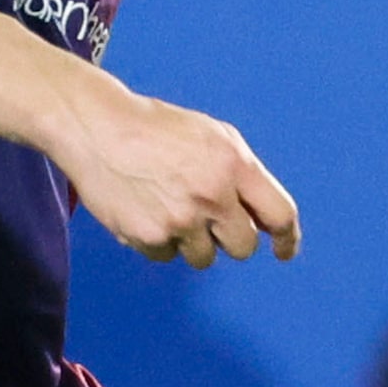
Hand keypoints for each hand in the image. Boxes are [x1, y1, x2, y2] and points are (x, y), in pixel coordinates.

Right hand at [47, 77, 301, 267]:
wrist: (99, 129)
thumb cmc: (158, 130)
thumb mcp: (215, 137)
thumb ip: (244, 175)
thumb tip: (266, 218)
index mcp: (235, 165)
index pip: (280, 214)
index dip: (288, 237)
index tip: (285, 251)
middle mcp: (212, 195)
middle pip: (243, 246)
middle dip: (231, 238)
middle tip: (210, 219)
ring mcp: (179, 219)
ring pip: (204, 258)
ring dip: (193, 241)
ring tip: (171, 207)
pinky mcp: (148, 237)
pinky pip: (167, 256)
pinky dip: (160, 241)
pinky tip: (147, 210)